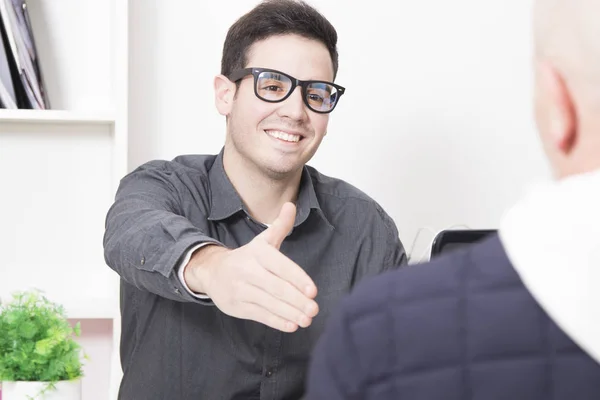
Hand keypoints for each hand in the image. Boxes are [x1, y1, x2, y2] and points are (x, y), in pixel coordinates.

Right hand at [186, 202, 318, 331]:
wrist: (212, 271)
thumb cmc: (247, 257)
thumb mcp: (263, 240)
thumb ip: (280, 226)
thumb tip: (291, 205)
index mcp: (257, 253)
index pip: (280, 266)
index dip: (297, 278)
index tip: (313, 290)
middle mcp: (247, 270)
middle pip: (276, 287)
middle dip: (297, 300)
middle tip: (315, 309)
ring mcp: (240, 289)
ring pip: (269, 303)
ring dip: (290, 313)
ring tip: (308, 319)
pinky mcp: (237, 306)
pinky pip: (259, 315)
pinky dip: (276, 321)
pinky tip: (292, 325)